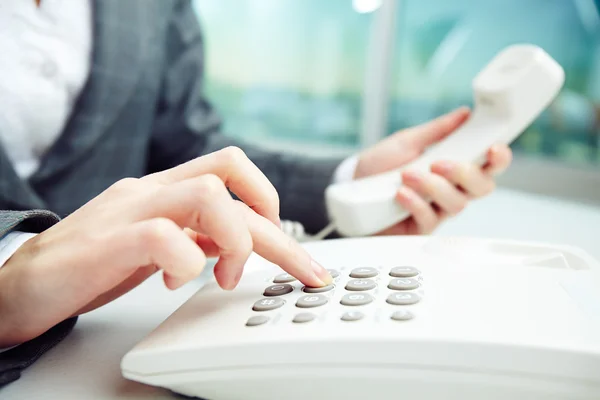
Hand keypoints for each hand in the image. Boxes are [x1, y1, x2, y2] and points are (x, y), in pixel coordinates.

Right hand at [0, 147, 331, 346]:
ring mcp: (130, 210)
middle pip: (232, 180)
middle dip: (280, 234)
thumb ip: (195, 236)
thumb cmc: (92, 263)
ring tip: (226, 276)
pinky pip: (163, 236)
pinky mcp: (108, 241)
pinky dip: (185, 262)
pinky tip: (174, 282)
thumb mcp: (158, 246)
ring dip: (235, 240)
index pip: (232, 173)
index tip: (292, 246)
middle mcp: (153, 190)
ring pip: (208, 193)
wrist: (23, 282)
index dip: (272, 203)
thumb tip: (236, 245)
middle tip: (303, 272)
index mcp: (166, 189)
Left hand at [354, 107, 511, 234]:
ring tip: (408, 175)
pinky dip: (416, 203)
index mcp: (452, 167)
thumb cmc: (379, 166)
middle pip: (481, 188)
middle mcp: (449, 190)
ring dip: (434, 187)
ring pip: (457, 204)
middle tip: (440, 163)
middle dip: (466, 174)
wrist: (349, 187)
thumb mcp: (406, 142)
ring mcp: (436, 210)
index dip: (498, 159)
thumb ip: (436, 131)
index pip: (487, 166)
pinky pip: (429, 219)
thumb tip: (464, 114)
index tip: (494, 148)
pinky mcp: (419, 228)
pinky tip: (400, 193)